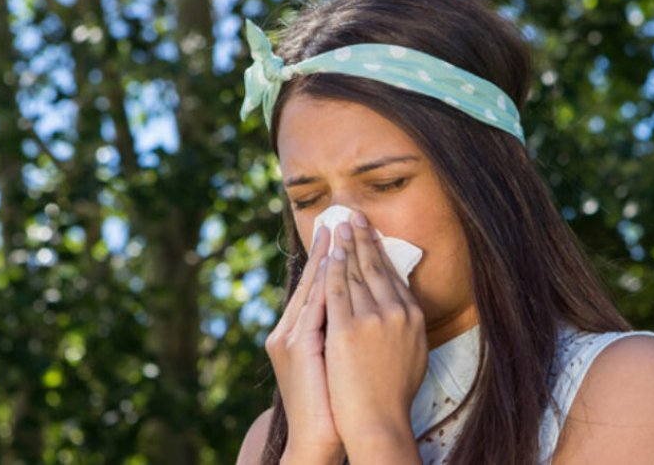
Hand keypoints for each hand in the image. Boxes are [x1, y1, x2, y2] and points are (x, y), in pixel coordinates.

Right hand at [264, 226, 344, 463]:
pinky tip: (335, 263)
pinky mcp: (299, 347)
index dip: (329, 258)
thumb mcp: (335, 360)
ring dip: (326, 257)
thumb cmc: (332, 403)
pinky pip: (314, 306)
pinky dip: (325, 283)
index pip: (317, 287)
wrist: (318, 436)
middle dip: (327, 248)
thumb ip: (341, 332)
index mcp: (296, 333)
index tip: (341, 232)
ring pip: (312, 287)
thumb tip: (364, 306)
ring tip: (338, 229)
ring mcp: (291, 337)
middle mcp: (289, 330)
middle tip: (339, 217)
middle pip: (312, 281)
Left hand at [323, 210, 428, 447]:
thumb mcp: (412, 356)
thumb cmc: (393, 395)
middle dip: (364, 238)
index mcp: (414, 318)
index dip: (382, 253)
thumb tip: (404, 313)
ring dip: (347, 246)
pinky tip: (329, 253)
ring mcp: (372, 319)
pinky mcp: (347, 329)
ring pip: (356, 273)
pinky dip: (332, 268)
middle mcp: (397, 312)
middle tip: (355, 215)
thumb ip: (406, 330)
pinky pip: (337, 290)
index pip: (394, 276)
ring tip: (340, 225)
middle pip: (377, 267)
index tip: (373, 236)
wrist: (378, 421)